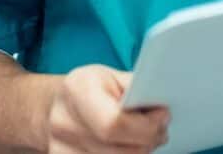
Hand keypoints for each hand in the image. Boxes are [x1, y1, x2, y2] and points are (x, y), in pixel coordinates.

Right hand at [41, 64, 169, 153]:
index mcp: (77, 89)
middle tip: (161, 131)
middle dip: (148, 142)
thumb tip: (161, 111)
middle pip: (119, 152)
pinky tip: (129, 147)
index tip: (164, 116)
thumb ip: (136, 90)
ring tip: (145, 138)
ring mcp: (59, 148)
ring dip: (139, 153)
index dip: (145, 126)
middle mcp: (62, 122)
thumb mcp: (115, 76)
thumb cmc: (95, 88)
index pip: (114, 123)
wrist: (62, 105)